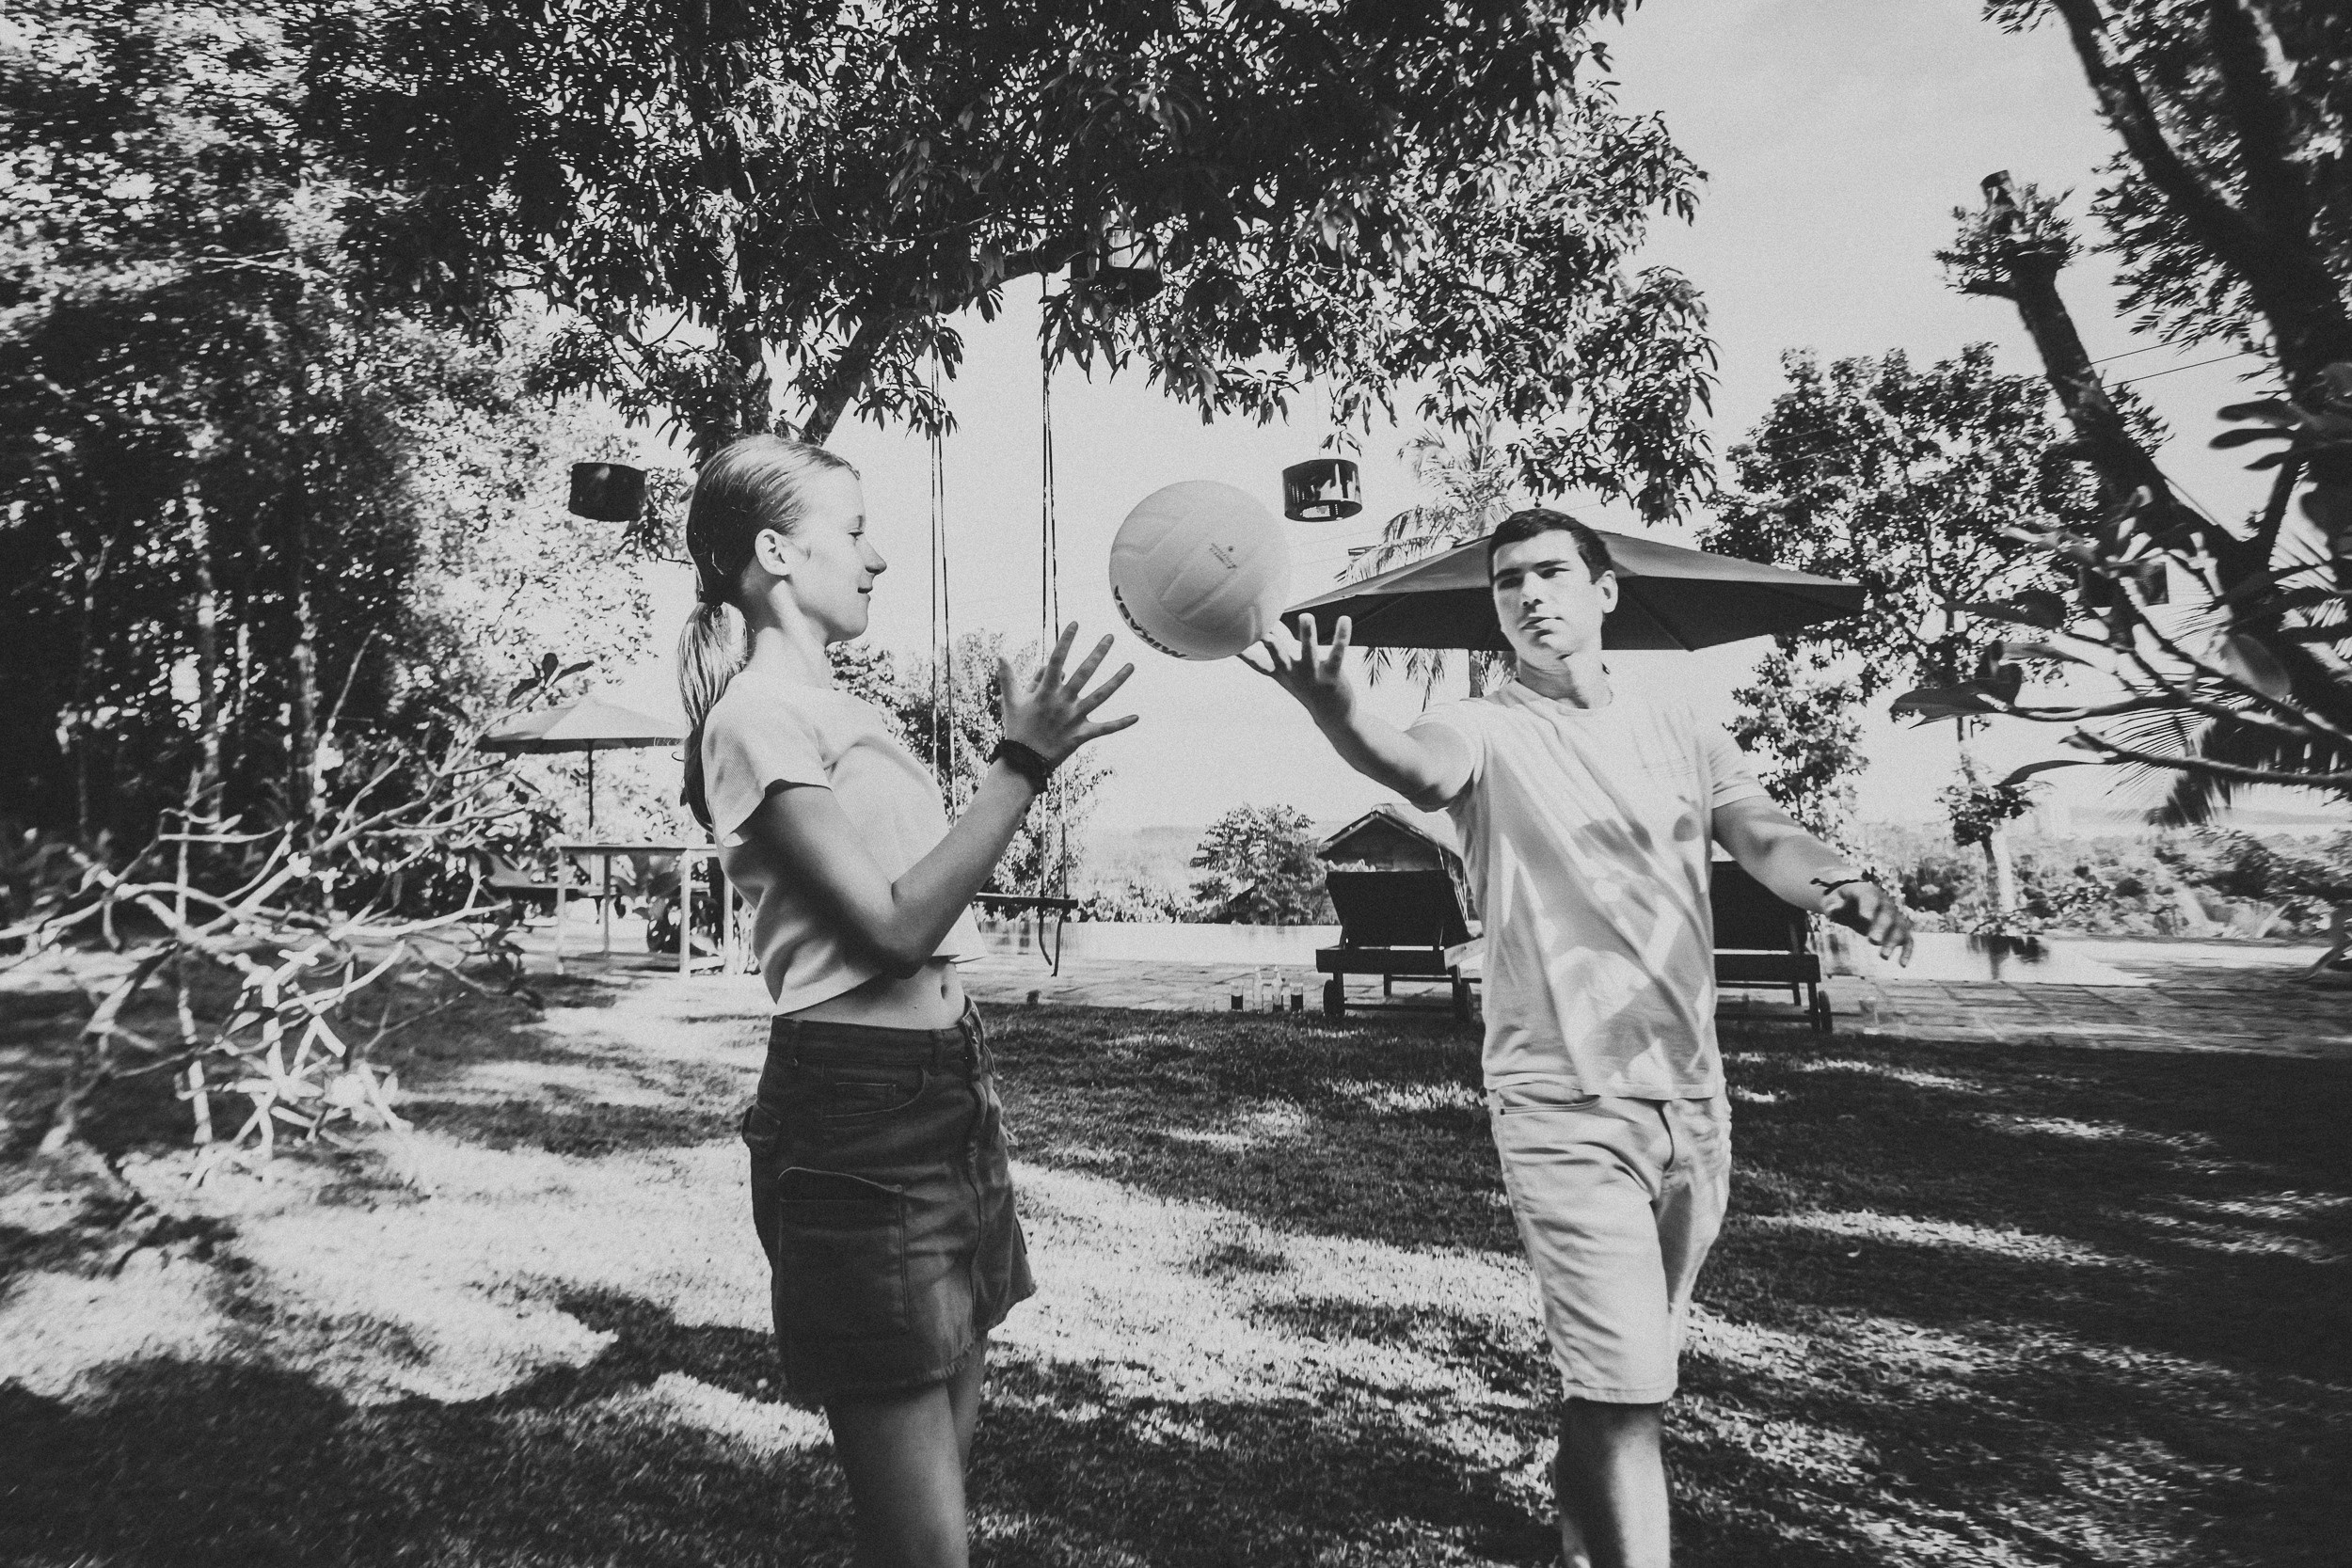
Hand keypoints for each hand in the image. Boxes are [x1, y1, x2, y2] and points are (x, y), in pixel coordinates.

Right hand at [997, 622, 1137, 767]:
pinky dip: (1120, 724)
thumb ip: (1008, 677)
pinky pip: (1104, 729)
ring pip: (1100, 696)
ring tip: (1132, 665)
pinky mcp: (1081, 735)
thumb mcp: (1010, 701)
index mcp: (1045, 692)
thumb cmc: (1017, 729)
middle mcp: (1062, 703)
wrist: (1023, 762)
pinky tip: (1137, 716)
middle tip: (1110, 637)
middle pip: (1084, 673)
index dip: (1066, 641)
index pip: (1056, 660)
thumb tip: (999, 655)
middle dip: (1098, 654)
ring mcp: (1074, 718)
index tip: (1075, 623)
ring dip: (1117, 681)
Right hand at [1240, 613, 1354, 723]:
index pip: (1258, 663)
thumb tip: (1267, 628)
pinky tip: (1344, 619)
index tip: (1232, 640)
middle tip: (1263, 632)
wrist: (1332, 716)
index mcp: (1281, 672)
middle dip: (1270, 643)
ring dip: (1307, 634)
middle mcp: (1294, 673)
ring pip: (1309, 652)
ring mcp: (1313, 675)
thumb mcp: (1288, 672)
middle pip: (1279, 656)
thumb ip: (1278, 649)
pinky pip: (1337, 653)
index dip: (1244, 653)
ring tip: (1305, 616)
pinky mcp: (1333, 675)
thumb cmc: (1307, 687)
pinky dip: (1341, 635)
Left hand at [1825, 881, 1914, 964]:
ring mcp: (1894, 916)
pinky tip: (1902, 964)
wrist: (1854, 901)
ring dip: (1893, 942)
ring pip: (1899, 928)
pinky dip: (1907, 951)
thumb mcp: (1833, 900)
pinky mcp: (1899, 929)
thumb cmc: (1842, 902)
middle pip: (1887, 915)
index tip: (1864, 918)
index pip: (1870, 898)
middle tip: (1873, 940)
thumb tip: (1833, 909)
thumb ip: (1833, 905)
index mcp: (1868, 892)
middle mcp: (1885, 903)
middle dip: (1881, 928)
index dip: (1868, 907)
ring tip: (1884, 956)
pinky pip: (1908, 939)